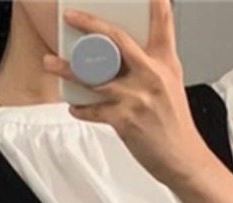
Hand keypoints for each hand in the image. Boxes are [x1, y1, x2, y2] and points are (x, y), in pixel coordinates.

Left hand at [43, 0, 210, 185]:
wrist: (182, 157)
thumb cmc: (174, 123)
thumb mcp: (170, 84)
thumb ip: (151, 64)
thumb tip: (123, 55)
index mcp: (164, 62)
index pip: (162, 21)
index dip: (155, 0)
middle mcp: (151, 74)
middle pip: (116, 39)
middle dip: (89, 24)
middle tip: (71, 17)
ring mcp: (136, 96)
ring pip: (94, 76)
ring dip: (67, 69)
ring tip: (50, 63)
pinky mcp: (124, 120)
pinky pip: (93, 109)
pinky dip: (80, 108)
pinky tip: (73, 106)